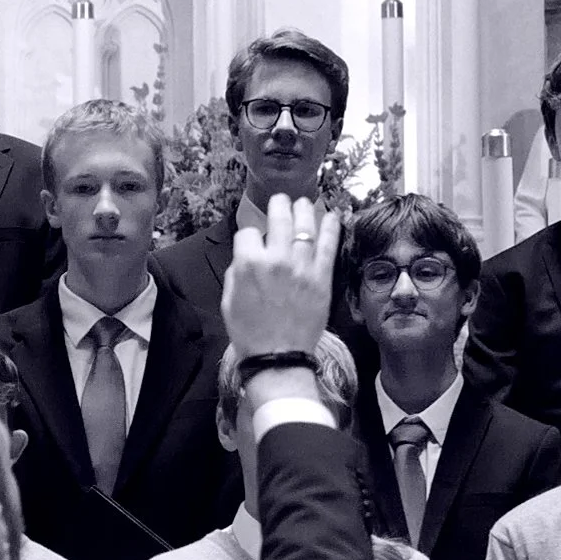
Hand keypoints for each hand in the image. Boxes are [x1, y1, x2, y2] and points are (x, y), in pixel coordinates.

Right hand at [221, 194, 342, 359]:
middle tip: (280, 202)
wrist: (278, 357)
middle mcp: (276, 259)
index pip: (247, 232)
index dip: (248, 234)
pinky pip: (328, 244)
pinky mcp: (322, 277)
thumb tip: (246, 257)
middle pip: (278, 217)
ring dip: (304, 209)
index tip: (252, 240)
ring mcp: (301, 266)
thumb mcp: (228, 302)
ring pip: (305, 224)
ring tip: (304, 204)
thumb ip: (236, 273)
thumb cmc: (249, 334)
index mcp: (248, 265)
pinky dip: (331, 226)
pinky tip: (331, 216)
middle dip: (278, 205)